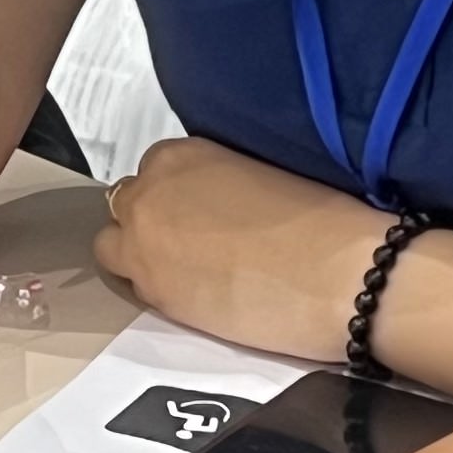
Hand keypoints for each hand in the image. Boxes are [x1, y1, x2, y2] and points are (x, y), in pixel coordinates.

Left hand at [97, 137, 385, 361]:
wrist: (339, 275)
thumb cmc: (321, 219)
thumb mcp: (259, 175)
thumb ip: (218, 185)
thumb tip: (213, 207)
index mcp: (180, 154)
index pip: (155, 170)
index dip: (176, 196)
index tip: (199, 214)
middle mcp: (149, 192)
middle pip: (127, 206)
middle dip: (152, 223)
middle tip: (192, 246)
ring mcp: (141, 245)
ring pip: (112, 247)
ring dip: (139, 256)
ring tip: (184, 274)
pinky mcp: (152, 295)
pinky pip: (133, 288)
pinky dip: (154, 290)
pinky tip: (194, 298)